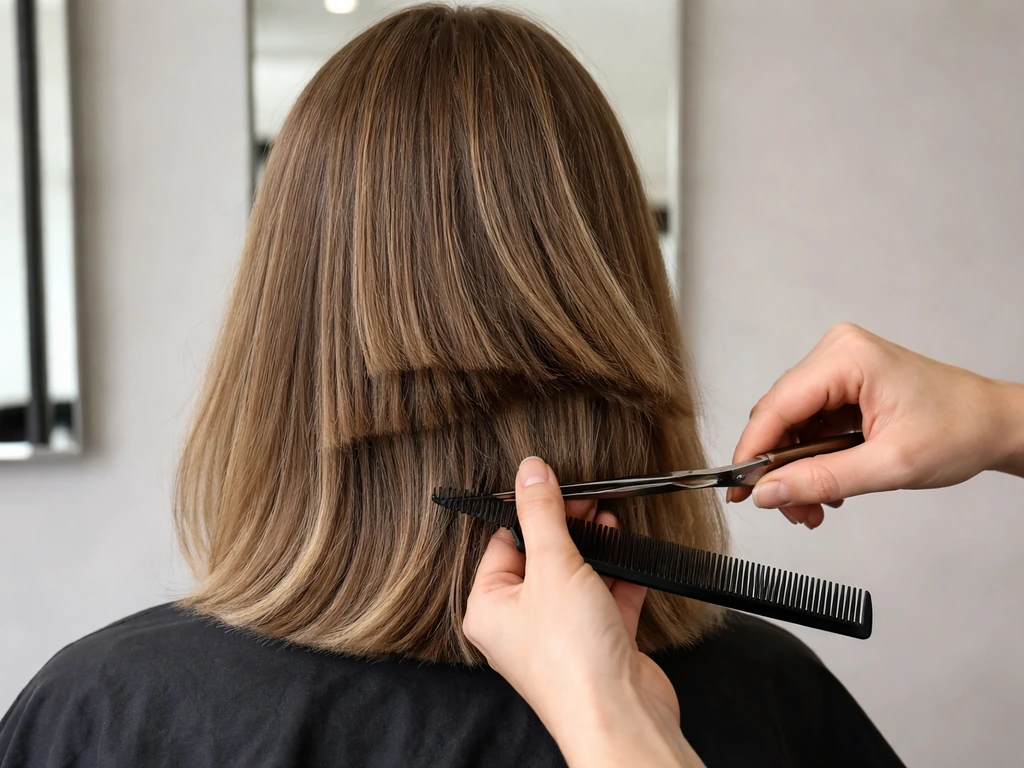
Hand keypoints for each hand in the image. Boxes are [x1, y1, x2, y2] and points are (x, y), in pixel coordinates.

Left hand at [463, 457, 705, 767]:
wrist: (620, 717)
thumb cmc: (571, 658)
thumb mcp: (553, 565)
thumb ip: (543, 513)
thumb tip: (530, 471)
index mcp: (489, 607)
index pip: (503, 543)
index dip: (529, 512)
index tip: (554, 485)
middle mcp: (520, 624)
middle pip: (541, 558)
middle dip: (568, 527)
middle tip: (589, 501)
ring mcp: (560, 635)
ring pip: (575, 577)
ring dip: (595, 548)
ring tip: (610, 520)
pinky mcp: (597, 645)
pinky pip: (605, 600)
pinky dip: (618, 577)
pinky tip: (629, 554)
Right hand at [730, 323, 1023, 526]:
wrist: (994, 424)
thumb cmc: (960, 429)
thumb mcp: (889, 465)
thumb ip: (822, 480)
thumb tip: (768, 493)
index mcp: (847, 358)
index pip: (778, 406)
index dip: (752, 451)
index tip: (738, 489)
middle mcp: (836, 353)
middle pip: (779, 417)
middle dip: (779, 468)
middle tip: (787, 508)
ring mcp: (837, 367)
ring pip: (790, 425)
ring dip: (796, 469)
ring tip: (812, 506)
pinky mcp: (842, 384)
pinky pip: (807, 424)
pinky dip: (811, 459)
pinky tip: (824, 486)